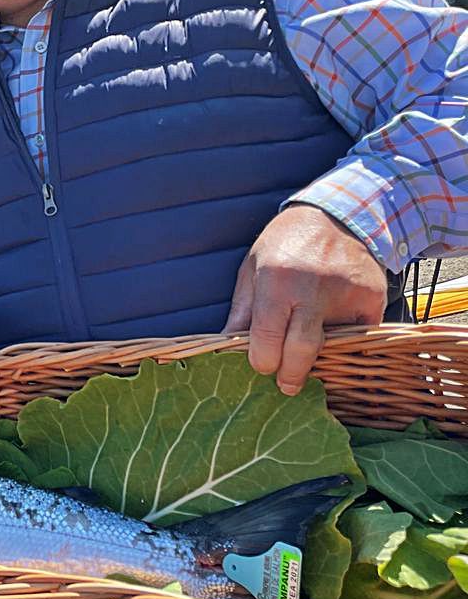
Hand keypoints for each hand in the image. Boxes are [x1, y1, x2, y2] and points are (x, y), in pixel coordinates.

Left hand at [224, 205, 386, 396]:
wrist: (340, 214)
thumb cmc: (286, 242)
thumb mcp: (252, 267)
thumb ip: (242, 309)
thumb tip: (226, 345)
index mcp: (276, 282)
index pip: (268, 338)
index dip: (262, 361)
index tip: (262, 365)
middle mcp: (313, 289)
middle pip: (302, 351)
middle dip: (291, 375)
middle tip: (286, 384)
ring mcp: (347, 295)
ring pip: (333, 347)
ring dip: (319, 358)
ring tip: (307, 356)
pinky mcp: (372, 299)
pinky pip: (358, 335)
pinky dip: (345, 340)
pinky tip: (333, 331)